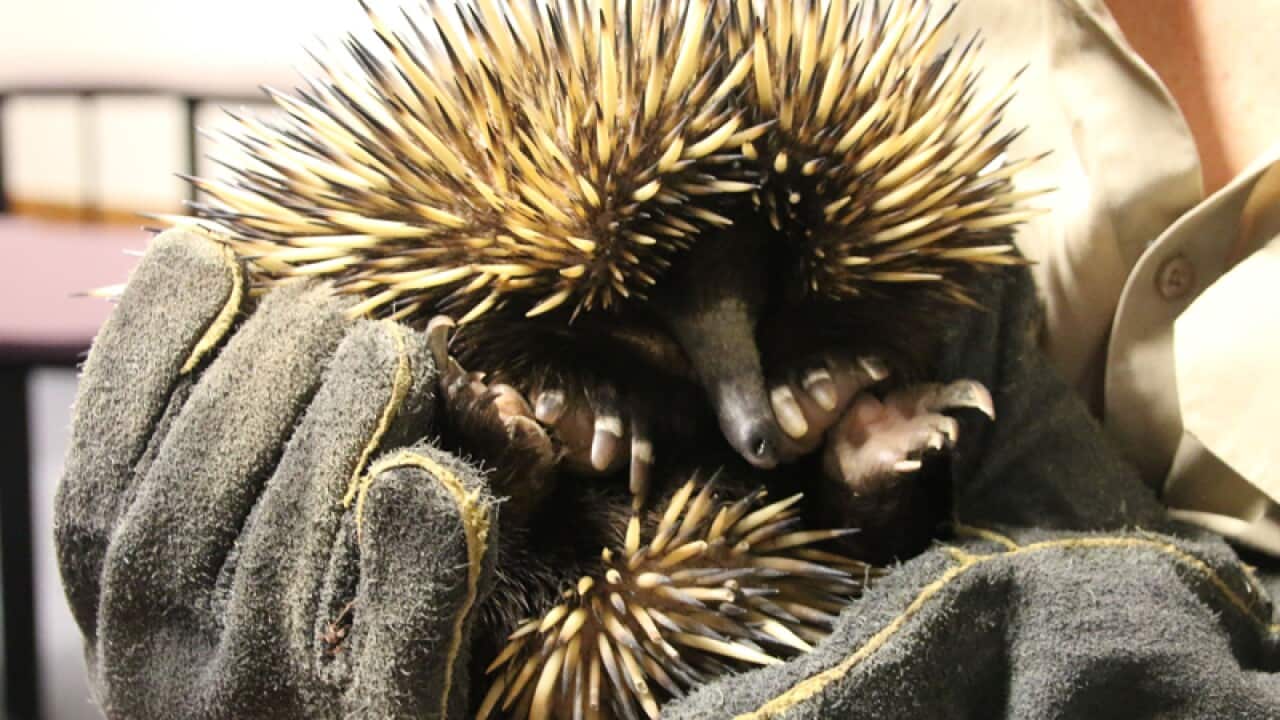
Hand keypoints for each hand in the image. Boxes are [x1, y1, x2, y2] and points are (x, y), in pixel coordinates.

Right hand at [54, 228, 495, 717]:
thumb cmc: (288, 687)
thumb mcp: (224, 593)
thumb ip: (225, 487)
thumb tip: (234, 324)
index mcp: (122, 625)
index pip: (105, 477)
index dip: (148, 354)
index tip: (209, 258)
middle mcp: (162, 675)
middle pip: (187, 496)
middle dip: (261, 372)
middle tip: (336, 304)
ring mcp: (262, 716)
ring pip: (284, 549)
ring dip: (338, 427)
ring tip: (394, 346)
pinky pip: (396, 644)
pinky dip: (415, 551)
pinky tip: (437, 475)